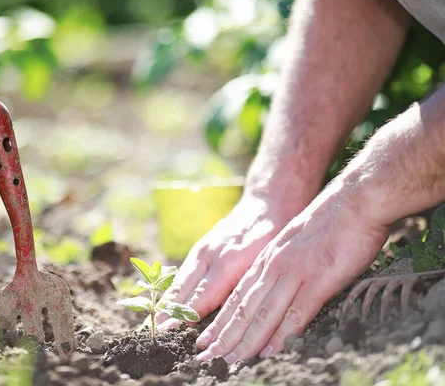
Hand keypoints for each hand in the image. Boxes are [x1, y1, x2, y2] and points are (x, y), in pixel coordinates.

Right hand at [155, 191, 297, 329]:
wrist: (264, 206)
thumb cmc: (270, 238)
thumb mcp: (262, 264)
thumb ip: (242, 289)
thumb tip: (228, 319)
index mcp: (225, 263)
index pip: (200, 297)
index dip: (183, 316)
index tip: (168, 332)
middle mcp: (207, 257)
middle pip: (181, 291)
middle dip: (166, 312)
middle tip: (151, 332)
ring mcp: (200, 252)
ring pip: (178, 282)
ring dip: (164, 303)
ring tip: (151, 322)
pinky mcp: (199, 250)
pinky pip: (182, 274)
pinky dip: (172, 291)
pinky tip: (165, 304)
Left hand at [195, 183, 389, 362]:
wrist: (354, 201)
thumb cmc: (329, 222)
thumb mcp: (293, 242)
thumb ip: (281, 264)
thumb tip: (275, 289)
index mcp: (267, 259)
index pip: (237, 295)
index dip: (220, 320)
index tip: (206, 339)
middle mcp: (274, 266)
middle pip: (242, 307)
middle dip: (223, 335)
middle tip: (206, 356)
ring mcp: (294, 273)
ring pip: (262, 313)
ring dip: (244, 340)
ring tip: (229, 360)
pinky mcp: (318, 280)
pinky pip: (295, 313)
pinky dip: (281, 335)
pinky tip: (270, 351)